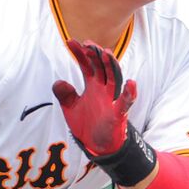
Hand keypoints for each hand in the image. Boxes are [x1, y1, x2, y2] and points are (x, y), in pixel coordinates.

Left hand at [52, 39, 137, 157]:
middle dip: (94, 55)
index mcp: (92, 86)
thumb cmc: (87, 124)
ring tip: (106, 53)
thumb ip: (65, 95)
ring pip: (113, 79)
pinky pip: (125, 103)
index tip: (70, 42)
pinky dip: (129, 93)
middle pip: (101, 67)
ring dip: (111, 66)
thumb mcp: (70, 108)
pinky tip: (131, 83)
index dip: (79, 53)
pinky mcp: (118, 114)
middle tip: (87, 43)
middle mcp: (103, 89)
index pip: (86, 65)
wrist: (97, 146)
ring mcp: (111, 100)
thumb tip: (58, 82)